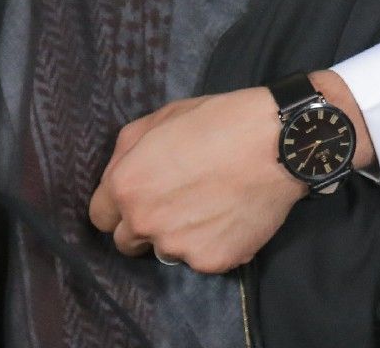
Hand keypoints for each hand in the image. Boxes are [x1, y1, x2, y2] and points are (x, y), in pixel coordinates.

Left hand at [86, 75, 370, 273]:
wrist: (278, 141)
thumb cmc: (222, 121)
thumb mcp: (162, 117)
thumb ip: (127, 152)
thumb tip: (118, 176)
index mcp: (126, 186)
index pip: (100, 217)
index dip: (121, 206)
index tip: (143, 198)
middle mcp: (144, 223)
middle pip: (128, 243)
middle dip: (146, 225)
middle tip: (179, 201)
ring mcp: (178, 246)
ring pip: (167, 251)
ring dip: (181, 235)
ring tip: (212, 204)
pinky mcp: (212, 261)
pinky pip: (204, 258)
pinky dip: (215, 242)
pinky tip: (232, 214)